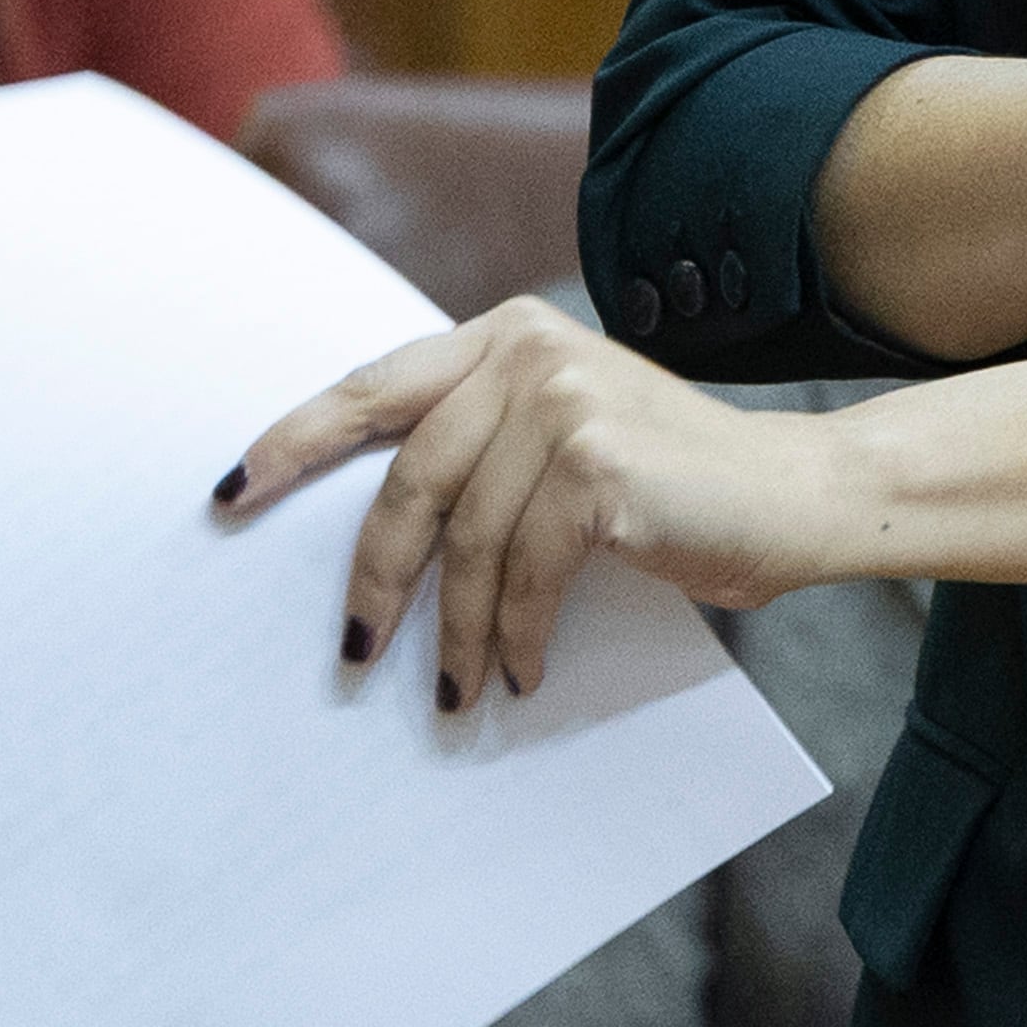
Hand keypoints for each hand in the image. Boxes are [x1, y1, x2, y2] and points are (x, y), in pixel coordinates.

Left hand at [217, 297, 855, 715]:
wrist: (794, 494)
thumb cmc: (668, 486)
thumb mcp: (561, 440)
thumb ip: (480, 446)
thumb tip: (370, 536)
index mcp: (504, 335)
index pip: (373, 389)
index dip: (294, 443)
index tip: (231, 493)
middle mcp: (528, 352)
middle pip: (407, 480)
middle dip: (374, 579)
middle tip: (355, 655)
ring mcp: (565, 402)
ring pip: (465, 540)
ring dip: (456, 632)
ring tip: (457, 691)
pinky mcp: (599, 466)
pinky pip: (524, 573)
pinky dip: (518, 635)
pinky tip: (524, 672)